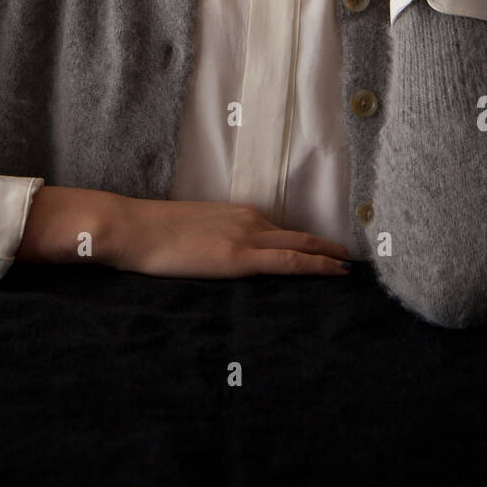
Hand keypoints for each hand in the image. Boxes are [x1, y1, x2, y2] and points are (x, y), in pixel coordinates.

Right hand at [108, 197, 352, 277]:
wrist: (133, 228)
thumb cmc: (151, 234)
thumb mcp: (189, 232)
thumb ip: (211, 240)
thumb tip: (216, 255)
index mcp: (235, 214)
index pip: (280, 229)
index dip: (305, 240)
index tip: (325, 248)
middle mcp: (248, 220)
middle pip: (299, 234)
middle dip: (327, 247)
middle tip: (352, 257)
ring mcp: (246, 237)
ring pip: (301, 245)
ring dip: (328, 256)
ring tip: (349, 267)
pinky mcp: (239, 256)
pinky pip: (289, 261)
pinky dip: (317, 265)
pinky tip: (335, 272)